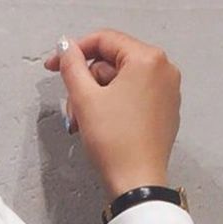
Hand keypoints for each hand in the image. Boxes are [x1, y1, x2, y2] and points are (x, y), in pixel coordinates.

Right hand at [43, 29, 181, 200]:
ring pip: (121, 82)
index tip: (55, 63)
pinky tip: (102, 126)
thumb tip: (66, 50)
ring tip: (84, 123)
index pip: (105, 40)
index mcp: (147, 59)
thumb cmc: (117, 145)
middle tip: (73, 108)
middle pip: (113, 63)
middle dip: (87, 84)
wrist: (136, 183)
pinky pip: (134, 97)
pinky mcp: (164, 112)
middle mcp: (163, 70)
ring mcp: (167, 92)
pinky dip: (114, 106)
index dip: (74, 51)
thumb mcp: (84, 99)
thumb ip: (71, 66)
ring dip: (97, 98)